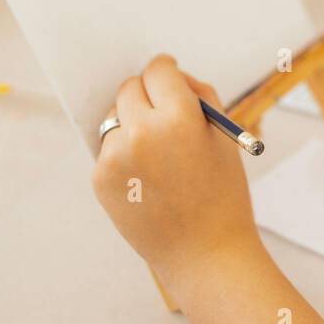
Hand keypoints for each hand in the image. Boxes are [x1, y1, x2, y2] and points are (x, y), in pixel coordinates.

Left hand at [92, 55, 259, 286]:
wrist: (205, 253)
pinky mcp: (100, 179)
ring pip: (115, 118)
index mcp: (178, 117)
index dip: (167, 72)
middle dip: (146, 94)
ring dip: (132, 124)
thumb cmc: (222, 192)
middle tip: (162, 112)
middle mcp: (141, 132)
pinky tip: (148, 177)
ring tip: (159, 155)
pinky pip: (109, 149)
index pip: (158, 70)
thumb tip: (170, 75)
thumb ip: (198, 95)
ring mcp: (116, 157)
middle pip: (130, 88)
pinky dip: (124, 154)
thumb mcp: (223, 136)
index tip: (169, 78)